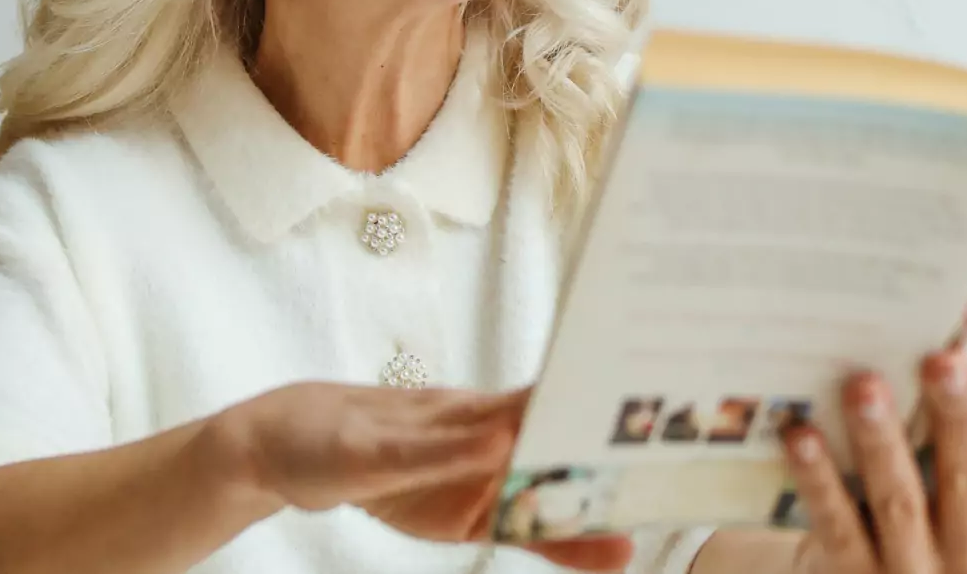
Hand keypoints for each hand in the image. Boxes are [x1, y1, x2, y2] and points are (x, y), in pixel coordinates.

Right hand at [209, 382, 632, 570]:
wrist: (287, 445)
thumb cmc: (389, 469)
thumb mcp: (474, 517)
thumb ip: (544, 534)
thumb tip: (620, 549)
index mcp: (500, 438)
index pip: (571, 432)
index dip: (620, 427)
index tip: (679, 430)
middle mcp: (469, 423)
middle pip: (540, 417)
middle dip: (592, 416)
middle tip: (652, 416)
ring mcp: (422, 430)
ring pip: (487, 424)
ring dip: (537, 421)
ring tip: (590, 420)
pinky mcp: (375, 450)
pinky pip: (420, 452)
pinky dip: (458, 449)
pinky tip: (493, 448)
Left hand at [781, 305, 966, 573]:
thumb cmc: (932, 525)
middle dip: (957, 415)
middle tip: (945, 359)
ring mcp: (912, 565)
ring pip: (898, 499)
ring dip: (881, 441)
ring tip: (864, 387)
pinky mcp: (852, 573)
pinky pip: (836, 522)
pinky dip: (819, 478)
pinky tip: (802, 435)